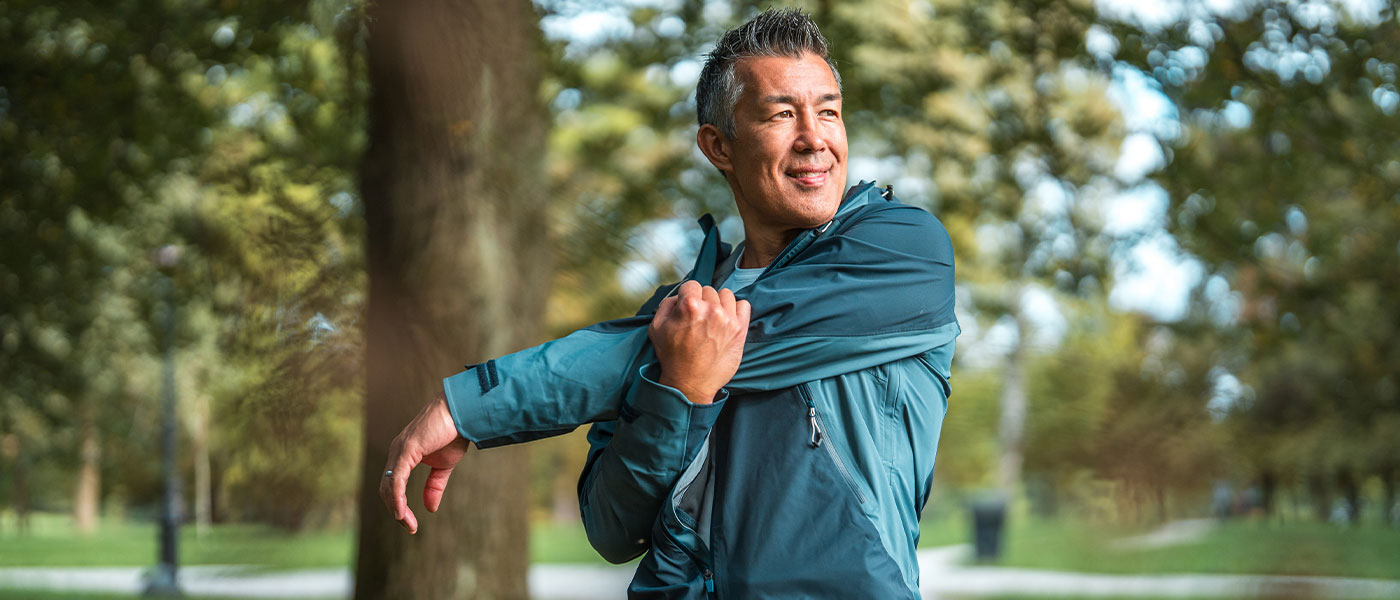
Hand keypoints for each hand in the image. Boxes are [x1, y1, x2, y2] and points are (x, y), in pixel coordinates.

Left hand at [379, 396, 468, 533]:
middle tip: (410, 528)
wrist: (462, 412)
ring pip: (389, 486)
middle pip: (387, 489)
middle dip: (396, 511)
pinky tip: (401, 512)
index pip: (393, 486)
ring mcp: (399, 450)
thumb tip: (429, 508)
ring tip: (407, 523)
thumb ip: (434, 486)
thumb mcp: (444, 466)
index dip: (399, 506)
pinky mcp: (406, 449)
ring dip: (396, 508)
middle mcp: (396, 452)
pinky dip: (397, 497)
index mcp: (403, 456)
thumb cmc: (454, 433)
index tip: (410, 524)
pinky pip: (397, 478)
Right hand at [649, 280, 750, 403]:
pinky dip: (736, 309)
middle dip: (702, 301)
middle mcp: (711, 309)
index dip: (686, 296)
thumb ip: (666, 304)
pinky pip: (744, 305)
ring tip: (712, 318)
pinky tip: (727, 319)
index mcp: (690, 305)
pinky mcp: (740, 330)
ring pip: (726, 295)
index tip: (686, 308)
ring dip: (719, 303)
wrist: (690, 383)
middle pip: (709, 290)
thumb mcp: (656, 327)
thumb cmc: (672, 356)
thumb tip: (678, 296)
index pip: (691, 285)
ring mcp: (728, 319)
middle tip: (698, 319)